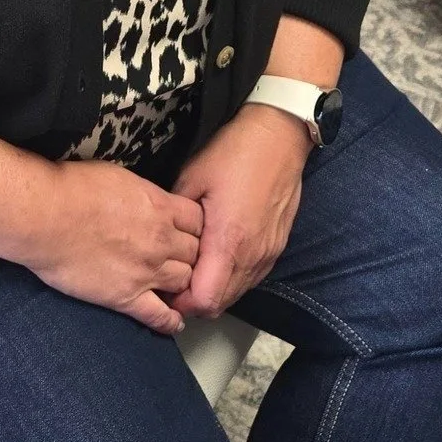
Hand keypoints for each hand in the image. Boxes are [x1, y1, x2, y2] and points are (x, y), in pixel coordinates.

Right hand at [25, 158, 204, 336]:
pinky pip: (159, 316)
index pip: (199, 222)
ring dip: (182, 284)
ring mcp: (146, 271)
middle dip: (191, 256)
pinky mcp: (126, 297)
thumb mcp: (120, 176)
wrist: (43, 216)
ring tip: (176, 288)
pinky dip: (170, 321)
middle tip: (181, 259)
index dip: (195, 228)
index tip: (187, 232)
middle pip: (197, 253)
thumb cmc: (72, 188)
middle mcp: (161, 240)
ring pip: (185, 282)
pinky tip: (174, 322)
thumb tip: (148, 199)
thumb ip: (144, 194)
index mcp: (160, 207)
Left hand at [164, 105, 311, 320]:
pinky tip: (218, 259)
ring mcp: (268, 253)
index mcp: (228, 241)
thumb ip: (176, 219)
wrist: (280, 137)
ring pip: (237, 294)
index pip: (204, 300)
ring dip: (214, 290)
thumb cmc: (235, 153)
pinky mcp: (277, 247)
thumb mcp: (192, 179)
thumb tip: (161, 242)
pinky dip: (232, 279)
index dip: (180, 302)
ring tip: (194, 270)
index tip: (164, 289)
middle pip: (220, 304)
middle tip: (173, 282)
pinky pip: (251, 278)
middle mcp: (252, 255)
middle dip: (194, 301)